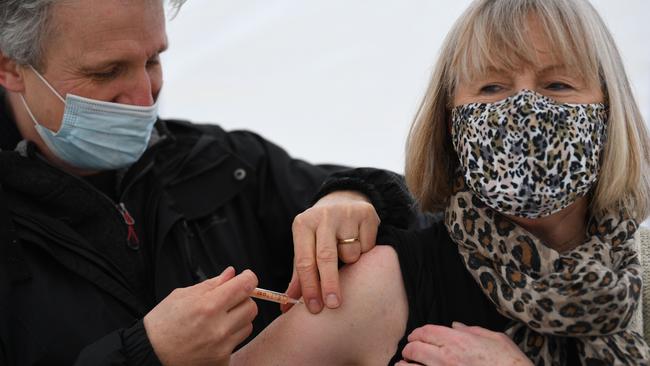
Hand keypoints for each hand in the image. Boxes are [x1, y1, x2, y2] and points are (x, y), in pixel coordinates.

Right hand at [144, 267, 257, 365]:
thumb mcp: (182, 295)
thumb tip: (231, 274)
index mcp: (208, 306)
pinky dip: (231, 334)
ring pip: (248, 324)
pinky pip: (238, 340)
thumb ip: (211, 284)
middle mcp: (219, 327)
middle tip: (228, 299)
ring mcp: (222, 345)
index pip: (245, 286)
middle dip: (243, 298)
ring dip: (239, 317)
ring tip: (219, 317)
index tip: (246, 277)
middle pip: (251, 306)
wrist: (151, 353)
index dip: (249, 278)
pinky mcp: (222, 359)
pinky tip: (215, 333)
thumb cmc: (162, 324)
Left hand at [284, 190, 379, 313]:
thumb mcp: (306, 248)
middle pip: (326, 257)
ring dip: (350, 263)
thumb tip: (286, 307)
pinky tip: (359, 240)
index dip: (309, 286)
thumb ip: (299, 276)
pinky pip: (367, 246)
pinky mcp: (366, 213)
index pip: (304, 261)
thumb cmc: (320, 233)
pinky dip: (364, 251)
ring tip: (346, 252)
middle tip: (333, 305)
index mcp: (303, 224)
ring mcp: (345, 212)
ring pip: (350, 254)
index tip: (314, 308)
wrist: (343, 201)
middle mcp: (323, 216)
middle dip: (329, 284)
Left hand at [396, 322, 531, 365]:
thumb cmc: (510, 363)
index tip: (415, 337)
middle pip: (415, 348)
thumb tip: (456, 326)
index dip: (417, 333)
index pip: (426, 332)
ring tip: (402, 365)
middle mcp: (446, 357)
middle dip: (409, 349)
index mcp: (458, 341)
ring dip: (404, 365)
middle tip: (408, 351)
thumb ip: (473, 331)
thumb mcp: (496, 339)